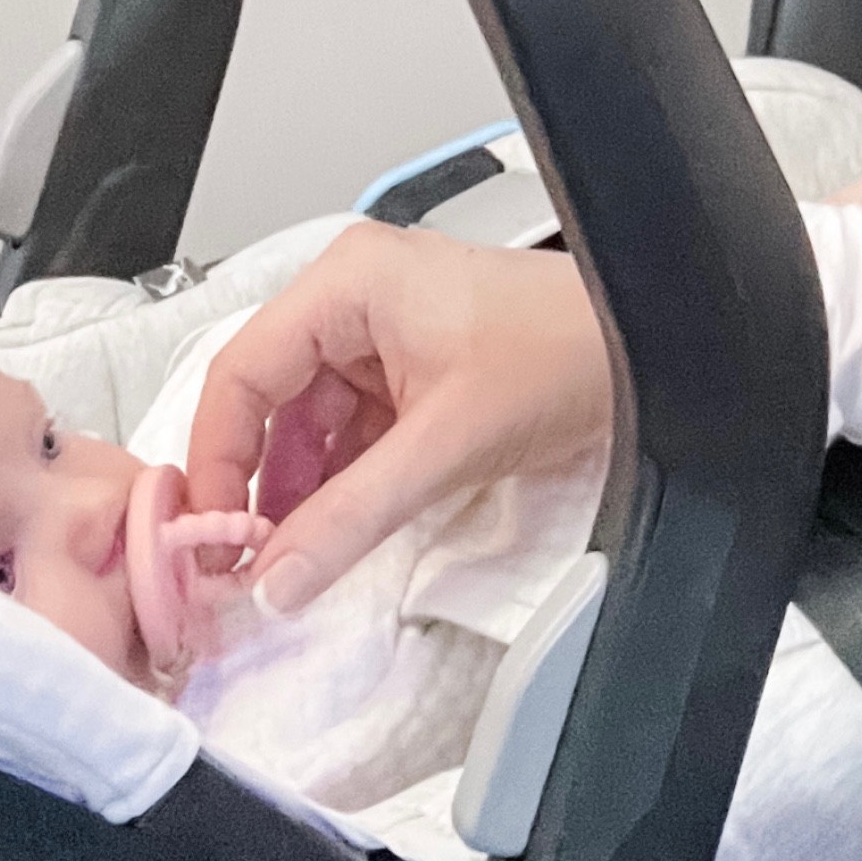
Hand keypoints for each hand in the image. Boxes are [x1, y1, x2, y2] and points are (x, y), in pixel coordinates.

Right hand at [181, 221, 614, 614]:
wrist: (655, 344)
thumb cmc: (567, 349)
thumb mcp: (445, 444)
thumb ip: (351, 517)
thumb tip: (278, 577)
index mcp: (349, 283)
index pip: (240, 374)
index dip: (215, 461)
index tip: (205, 533)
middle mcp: (357, 298)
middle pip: (269, 399)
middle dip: (255, 483)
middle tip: (242, 561)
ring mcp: (388, 332)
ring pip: (310, 421)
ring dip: (299, 491)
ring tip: (287, 560)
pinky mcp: (417, 367)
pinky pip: (354, 429)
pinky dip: (341, 481)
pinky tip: (333, 532)